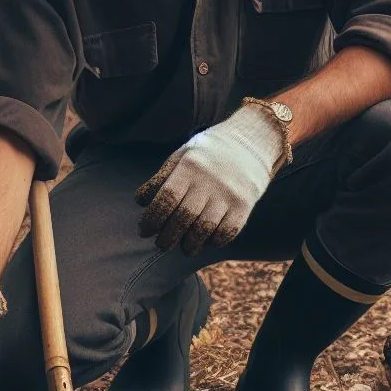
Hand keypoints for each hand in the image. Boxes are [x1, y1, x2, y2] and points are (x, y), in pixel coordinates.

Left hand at [135, 102, 284, 254]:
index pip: (166, 199)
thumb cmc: (208, 153)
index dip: (152, 219)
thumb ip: (161, 178)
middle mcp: (209, 181)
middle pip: (183, 218)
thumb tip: (141, 202)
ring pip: (204, 230)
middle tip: (161, 244)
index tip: (144, 230)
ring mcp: (229, 194)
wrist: (250, 143)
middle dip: (167, 237)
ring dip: (189, 245)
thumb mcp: (182, 156)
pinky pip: (226, 233)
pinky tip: (205, 240)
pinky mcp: (244, 206)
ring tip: (183, 247)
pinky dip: (213, 242)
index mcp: (190, 166)